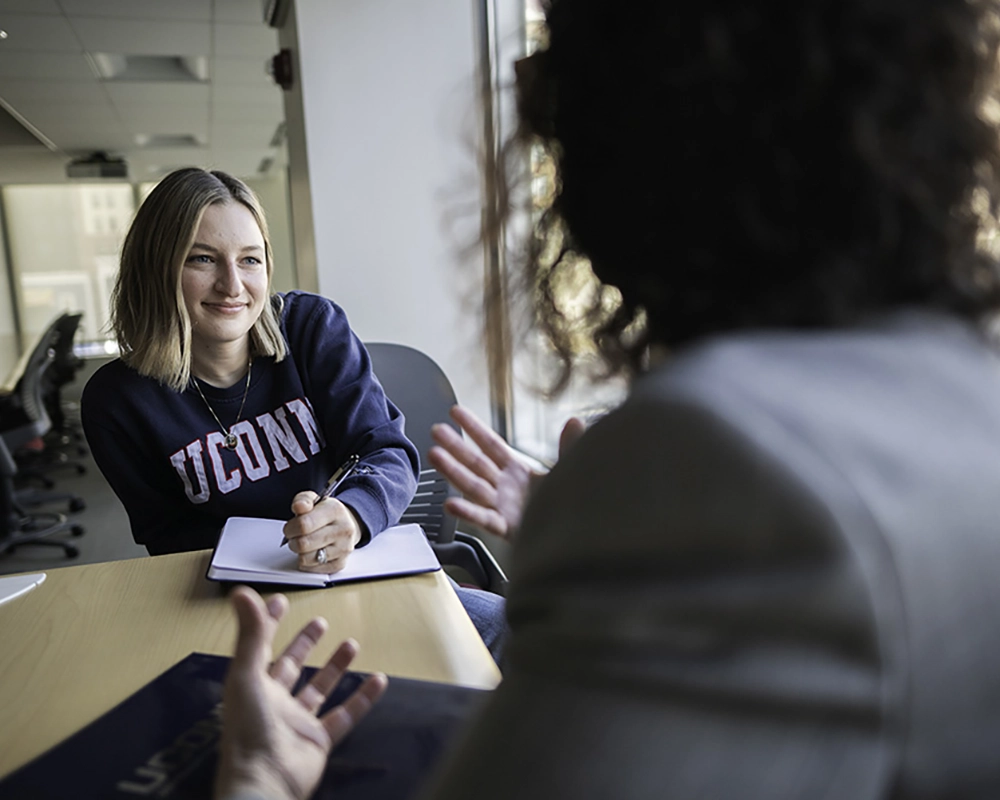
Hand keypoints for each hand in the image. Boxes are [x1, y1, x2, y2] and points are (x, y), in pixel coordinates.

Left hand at [215, 586, 387, 799]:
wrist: (266, 781)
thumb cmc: (250, 728)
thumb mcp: (247, 674)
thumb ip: (251, 634)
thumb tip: (242, 592)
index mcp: (252, 685)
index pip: (260, 647)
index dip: (268, 623)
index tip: (280, 602)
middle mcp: (273, 701)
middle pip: (290, 667)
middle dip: (304, 643)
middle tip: (320, 622)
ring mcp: (297, 722)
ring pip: (319, 689)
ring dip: (335, 667)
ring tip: (352, 643)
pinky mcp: (319, 740)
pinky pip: (344, 715)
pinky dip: (362, 699)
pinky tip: (378, 680)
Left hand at [283, 495, 362, 572]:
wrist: (347, 524)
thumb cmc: (326, 513)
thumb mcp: (315, 500)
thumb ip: (303, 500)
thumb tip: (299, 506)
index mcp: (335, 510)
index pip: (304, 524)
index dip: (290, 528)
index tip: (290, 527)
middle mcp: (343, 530)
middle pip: (303, 544)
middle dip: (293, 541)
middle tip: (295, 537)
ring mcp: (343, 549)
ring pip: (306, 559)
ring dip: (299, 553)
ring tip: (304, 544)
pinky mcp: (340, 564)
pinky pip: (312, 569)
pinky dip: (307, 562)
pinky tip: (311, 553)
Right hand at [428, 405, 585, 540]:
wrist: (580, 536)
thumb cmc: (572, 504)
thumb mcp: (571, 470)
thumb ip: (569, 446)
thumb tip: (575, 421)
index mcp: (518, 471)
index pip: (492, 444)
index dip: (474, 428)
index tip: (455, 412)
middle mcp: (506, 487)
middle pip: (476, 463)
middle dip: (455, 446)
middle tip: (436, 431)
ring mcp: (503, 506)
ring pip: (474, 487)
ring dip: (453, 471)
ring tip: (434, 455)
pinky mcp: (508, 527)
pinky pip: (485, 519)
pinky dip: (468, 513)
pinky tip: (451, 504)